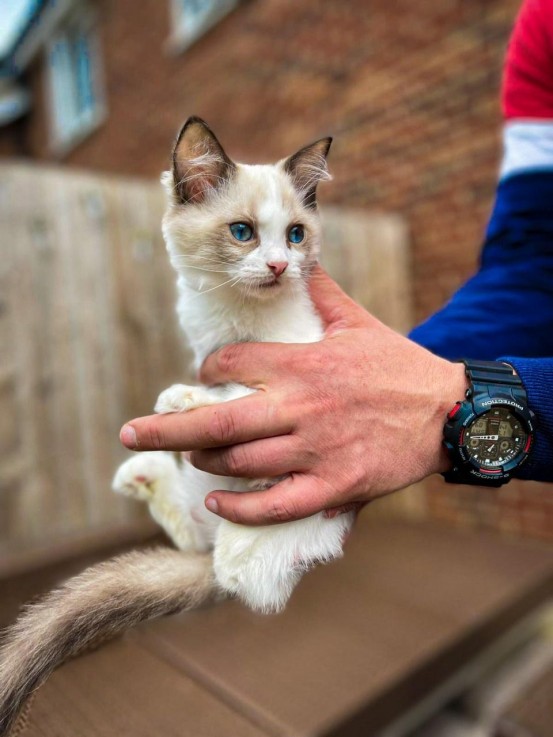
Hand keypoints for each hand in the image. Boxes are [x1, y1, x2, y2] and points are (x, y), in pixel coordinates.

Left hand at [120, 267, 467, 524]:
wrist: (448, 412)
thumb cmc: (399, 366)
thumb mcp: (357, 321)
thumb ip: (320, 291)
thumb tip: (298, 258)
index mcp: (302, 364)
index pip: (231, 364)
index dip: (207, 370)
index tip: (202, 376)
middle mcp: (300, 407)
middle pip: (217, 422)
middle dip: (166, 428)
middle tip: (130, 432)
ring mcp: (315, 450)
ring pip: (240, 462)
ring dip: (204, 461)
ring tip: (188, 458)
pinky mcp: (334, 486)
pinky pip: (276, 504)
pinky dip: (240, 508)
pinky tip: (216, 505)